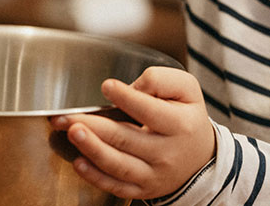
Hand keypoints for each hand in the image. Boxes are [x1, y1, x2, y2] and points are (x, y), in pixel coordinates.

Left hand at [50, 67, 214, 198]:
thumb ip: (161, 80)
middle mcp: (166, 153)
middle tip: (68, 116)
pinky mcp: (142, 189)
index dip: (127, 98)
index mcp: (179, 125)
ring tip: (72, 133)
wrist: (201, 158)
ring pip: (118, 165)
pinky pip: (116, 186)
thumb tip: (132, 87)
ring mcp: (153, 175)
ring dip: (92, 149)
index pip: (150, 111)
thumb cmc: (186, 118)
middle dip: (94, 126)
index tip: (107, 86)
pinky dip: (95, 177)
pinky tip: (79, 163)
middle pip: (126, 139)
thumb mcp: (187, 90)